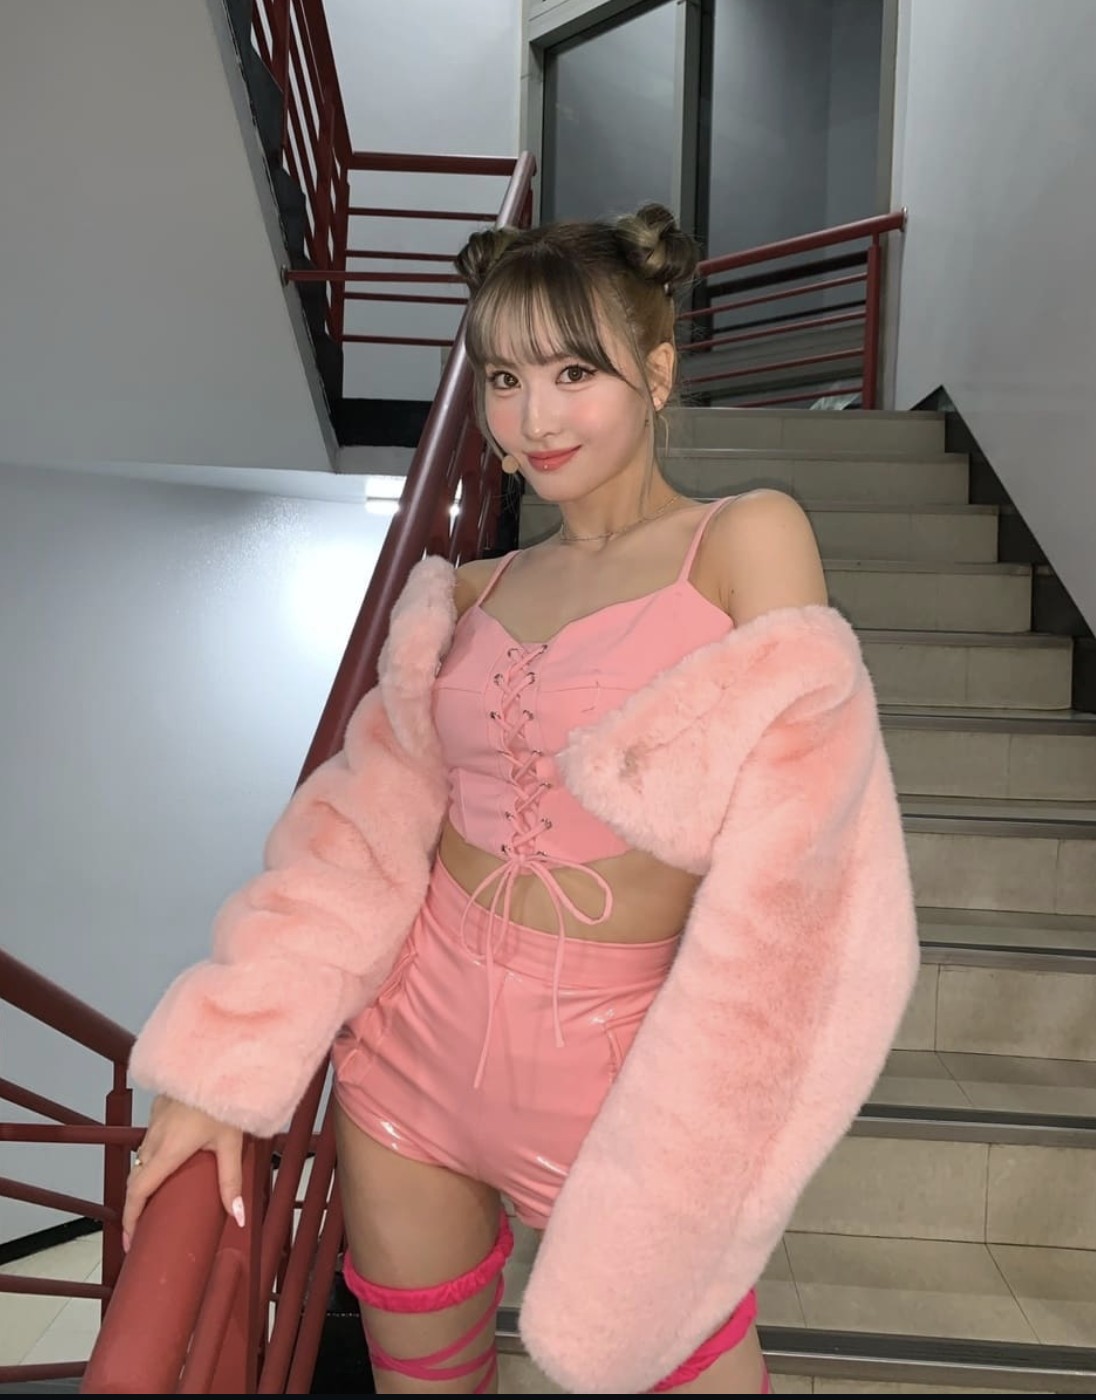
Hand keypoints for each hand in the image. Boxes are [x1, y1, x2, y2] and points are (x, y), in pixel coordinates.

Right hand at [122, 1095, 244, 1250]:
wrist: (216, 1058)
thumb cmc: (224, 1101)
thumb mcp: (231, 1144)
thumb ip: (230, 1181)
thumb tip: (236, 1216)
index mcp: (168, 1150)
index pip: (138, 1192)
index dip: (131, 1219)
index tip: (131, 1239)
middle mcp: (155, 1138)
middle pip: (136, 1179)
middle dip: (135, 1206)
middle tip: (142, 1228)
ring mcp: (154, 1121)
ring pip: (142, 1158)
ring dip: (144, 1180)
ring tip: (155, 1199)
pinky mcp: (158, 1108)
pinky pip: (150, 1139)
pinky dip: (152, 1156)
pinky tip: (167, 1161)